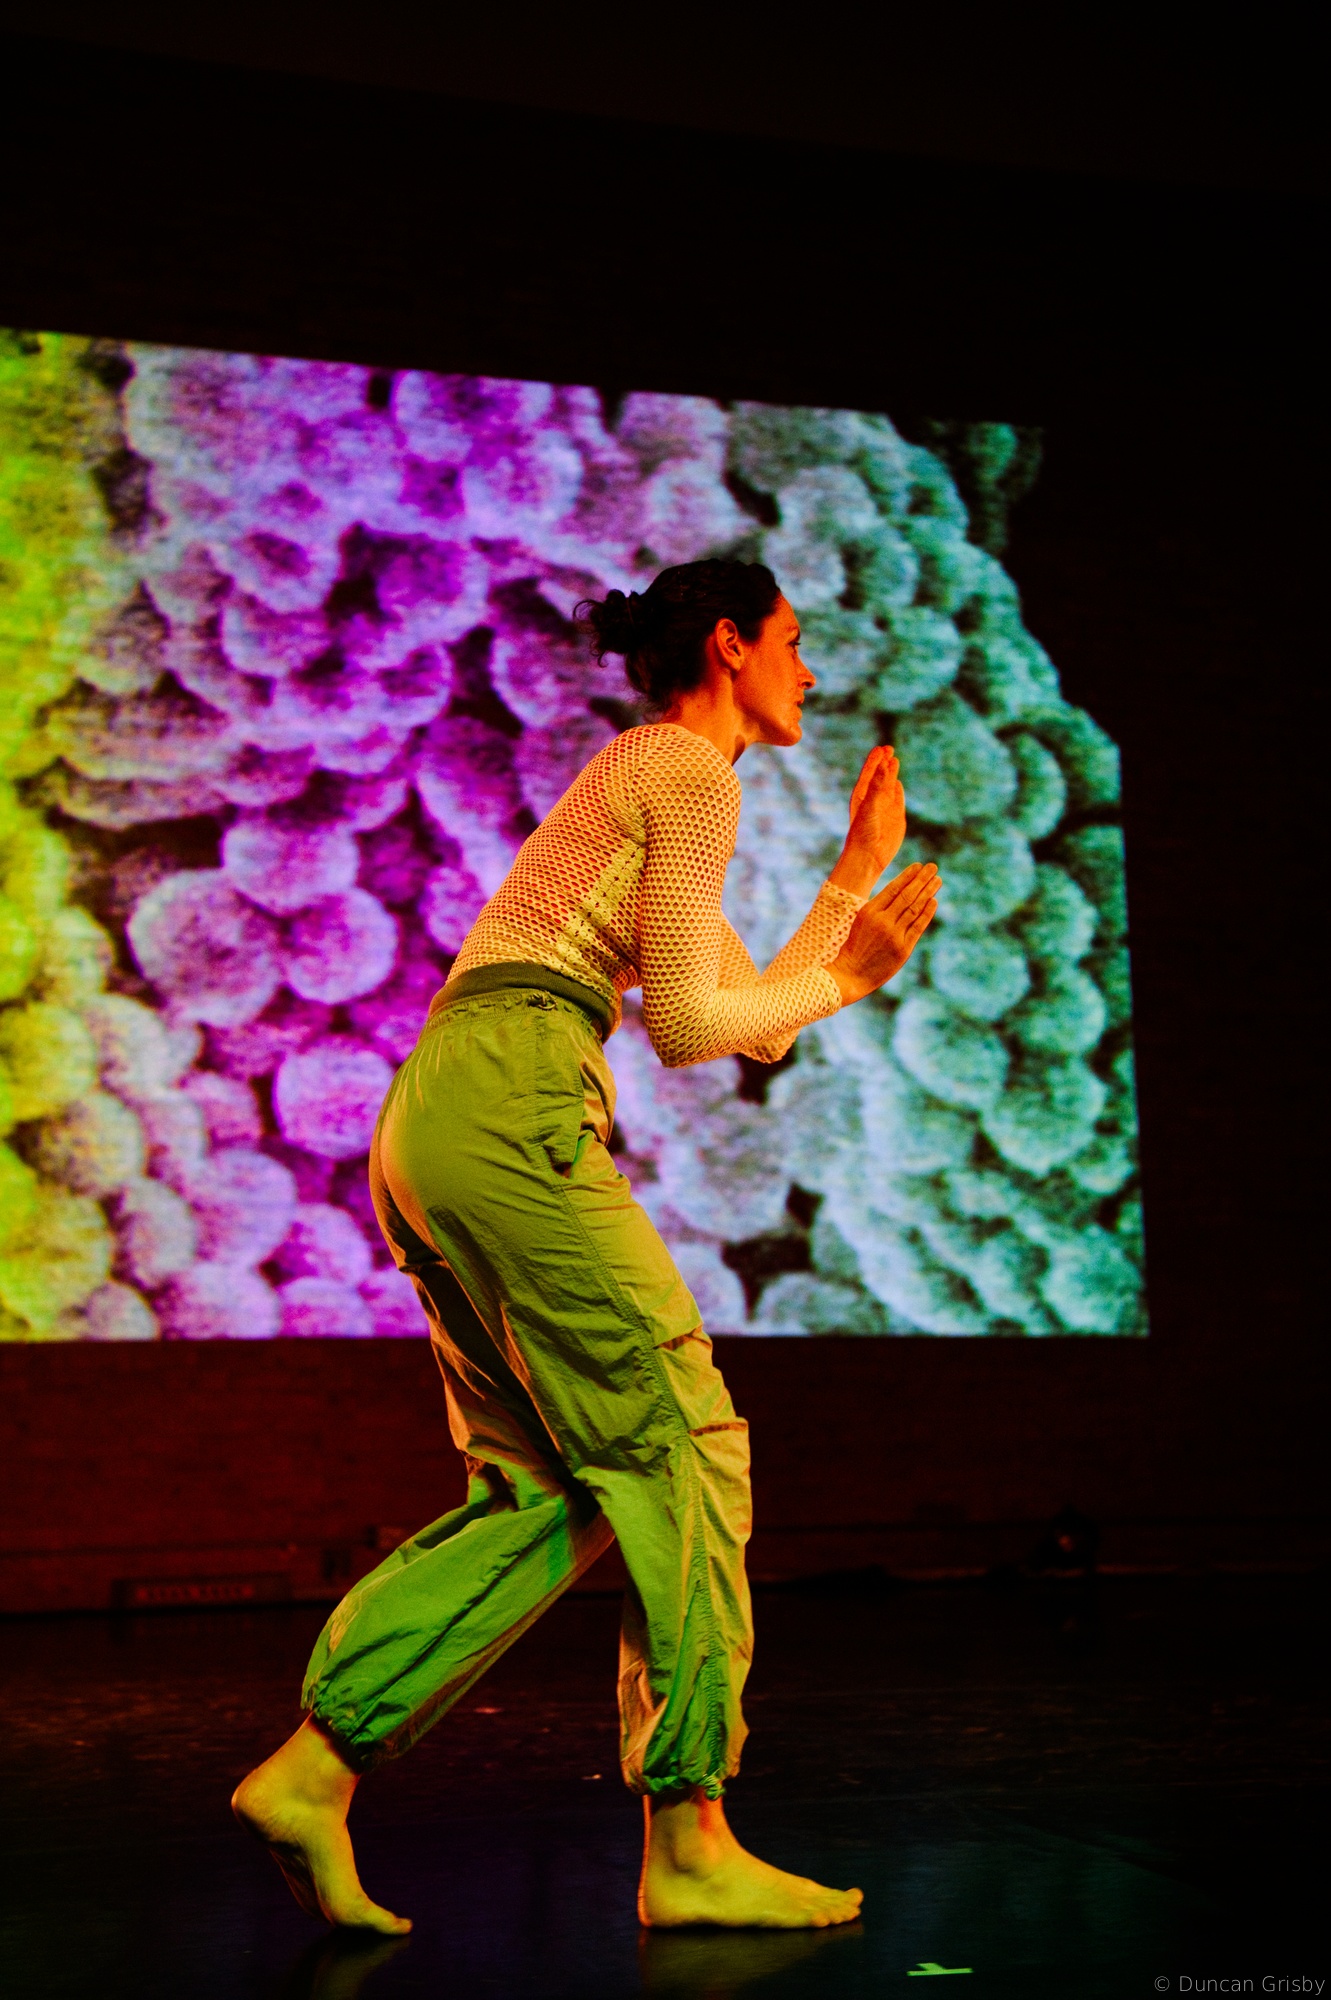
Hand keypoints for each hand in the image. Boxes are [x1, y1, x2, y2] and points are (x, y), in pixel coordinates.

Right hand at [827, 862, 939, 1003]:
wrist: (849, 974)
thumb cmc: (854, 948)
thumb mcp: (861, 922)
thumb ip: (879, 910)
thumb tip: (901, 895)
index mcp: (869, 911)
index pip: (893, 888)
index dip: (908, 876)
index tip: (919, 866)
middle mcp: (882, 921)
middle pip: (907, 895)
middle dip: (922, 879)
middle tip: (933, 867)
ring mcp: (893, 935)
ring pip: (914, 908)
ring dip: (928, 892)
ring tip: (937, 880)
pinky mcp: (903, 949)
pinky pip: (918, 926)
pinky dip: (927, 913)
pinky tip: (934, 901)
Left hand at [829, 747, 905, 898]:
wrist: (870, 857)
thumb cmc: (864, 833)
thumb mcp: (869, 806)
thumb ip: (877, 786)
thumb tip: (886, 765)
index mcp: (862, 796)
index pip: (869, 772)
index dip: (875, 760)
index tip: (881, 748)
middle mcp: (873, 800)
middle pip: (879, 776)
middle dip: (884, 762)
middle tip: (889, 748)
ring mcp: (885, 808)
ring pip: (888, 786)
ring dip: (891, 773)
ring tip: (895, 760)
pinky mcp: (896, 818)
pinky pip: (897, 799)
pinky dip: (897, 790)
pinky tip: (897, 783)